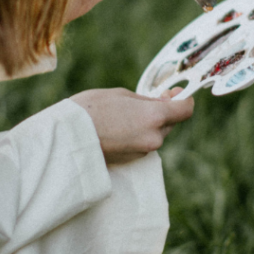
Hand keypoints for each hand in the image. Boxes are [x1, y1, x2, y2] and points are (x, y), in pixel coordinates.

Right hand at [70, 88, 193, 163]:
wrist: (68, 138)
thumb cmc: (92, 109)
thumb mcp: (122, 95)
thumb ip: (146, 100)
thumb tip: (162, 101)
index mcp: (155, 116)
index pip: (185, 110)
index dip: (184, 99)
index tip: (176, 93)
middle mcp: (154, 137)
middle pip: (170, 122)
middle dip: (162, 112)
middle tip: (144, 100)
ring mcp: (144, 151)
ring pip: (156, 134)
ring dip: (148, 124)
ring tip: (123, 114)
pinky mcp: (133, 160)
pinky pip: (143, 143)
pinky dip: (138, 135)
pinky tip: (119, 127)